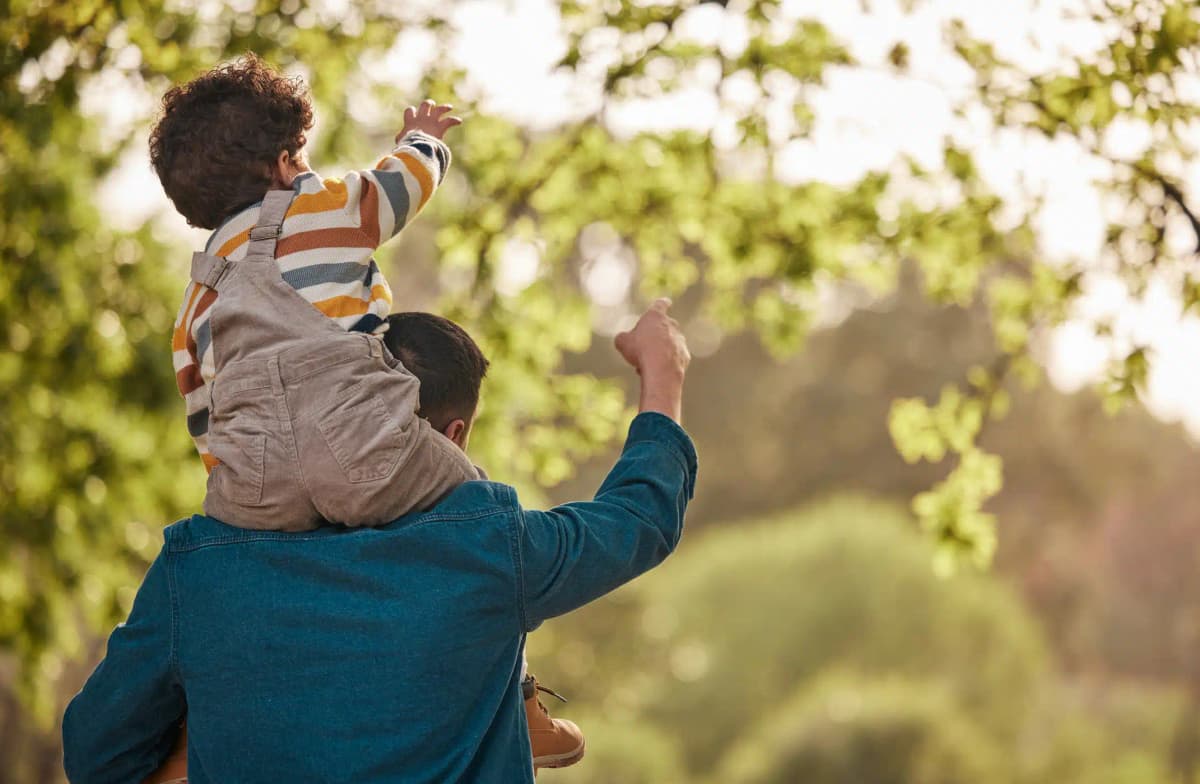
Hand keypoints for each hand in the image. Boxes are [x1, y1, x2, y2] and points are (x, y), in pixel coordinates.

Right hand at [398, 100, 461, 140]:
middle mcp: (421, 118)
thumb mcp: (401, 141)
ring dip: (444, 107)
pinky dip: (454, 121)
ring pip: (439, 109)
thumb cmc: (407, 144)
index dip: (412, 111)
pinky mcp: (440, 126)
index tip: (414, 113)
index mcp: (411, 121)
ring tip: (449, 107)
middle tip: (432, 105)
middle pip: (425, 105)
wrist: (417, 145)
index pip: (409, 111)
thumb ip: (401, 138)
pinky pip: (449, 121)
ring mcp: (431, 121)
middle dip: (429, 104)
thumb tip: (398, 142)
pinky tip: (459, 121)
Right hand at [615, 299, 689, 421]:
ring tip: (645, 363)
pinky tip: (655, 372)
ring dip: (659, 352)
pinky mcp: (685, 356)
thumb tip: (622, 340)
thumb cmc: (640, 350)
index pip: (660, 304)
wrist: (661, 369)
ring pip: (668, 344)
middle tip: (642, 347)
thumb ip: (623, 338)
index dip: (661, 303)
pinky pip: (674, 358)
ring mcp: (680, 340)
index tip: (666, 302)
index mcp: (656, 316)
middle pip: (664, 326)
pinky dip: (666, 363)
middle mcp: (671, 325)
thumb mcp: (622, 343)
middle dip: (655, 335)